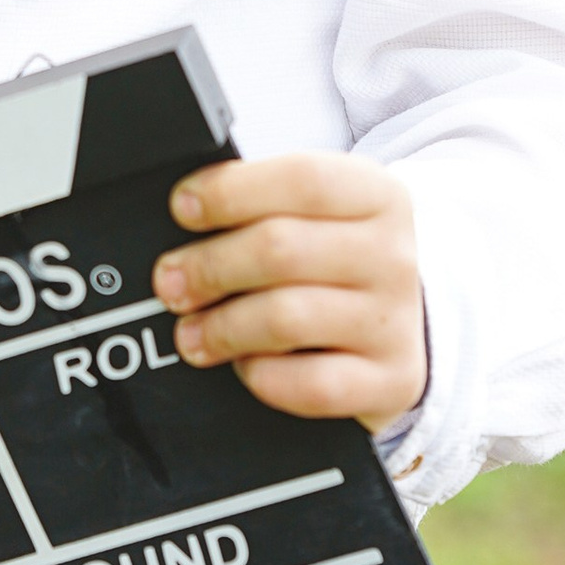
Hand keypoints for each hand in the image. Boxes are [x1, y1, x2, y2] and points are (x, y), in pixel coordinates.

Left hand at [151, 153, 426, 427]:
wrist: (393, 327)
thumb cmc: (333, 263)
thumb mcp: (315, 214)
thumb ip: (261, 204)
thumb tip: (187, 210)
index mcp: (377, 196)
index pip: (302, 180)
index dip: (230, 192)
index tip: (182, 208)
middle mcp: (394, 255)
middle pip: (282, 250)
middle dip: (209, 267)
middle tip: (169, 281)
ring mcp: (395, 322)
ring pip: (286, 319)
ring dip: (223, 327)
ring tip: (192, 333)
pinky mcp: (392, 381)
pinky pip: (309, 384)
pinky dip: (262, 375)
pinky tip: (246, 365)